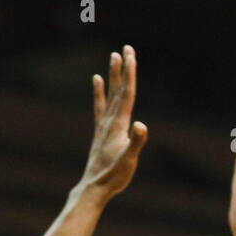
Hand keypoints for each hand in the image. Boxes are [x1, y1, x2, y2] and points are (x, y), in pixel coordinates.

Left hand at [77, 45, 147, 198]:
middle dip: (123, 68)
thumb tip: (141, 124)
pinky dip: (99, 92)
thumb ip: (136, 142)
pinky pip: (99, 106)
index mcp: (118, 125)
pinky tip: (96, 80)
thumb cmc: (113, 176)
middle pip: (118, 89)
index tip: (131, 54)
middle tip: (125, 48)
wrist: (93, 188)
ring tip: (113, 57)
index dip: (130, 74)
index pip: (127, 94)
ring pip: (110, 94)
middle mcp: (109, 121)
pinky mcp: (100, 132)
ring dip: (113, 76)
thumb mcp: (129, 161)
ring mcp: (103, 126)